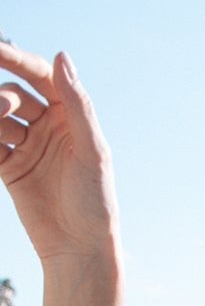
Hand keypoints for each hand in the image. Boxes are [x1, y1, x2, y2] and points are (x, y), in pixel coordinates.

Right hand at [0, 43, 119, 263]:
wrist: (79, 249)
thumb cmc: (95, 202)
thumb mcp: (93, 151)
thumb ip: (78, 104)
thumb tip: (61, 56)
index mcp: (71, 117)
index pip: (40, 76)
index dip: (16, 59)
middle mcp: (48, 126)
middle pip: (15, 94)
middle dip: (3, 98)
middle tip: (2, 110)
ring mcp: (27, 146)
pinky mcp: (10, 167)